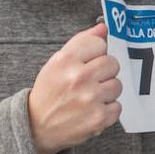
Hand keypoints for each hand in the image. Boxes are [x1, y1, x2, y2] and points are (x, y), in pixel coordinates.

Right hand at [28, 23, 121, 153]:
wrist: (37, 126)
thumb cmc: (50, 91)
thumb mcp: (57, 62)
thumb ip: (81, 42)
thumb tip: (103, 28)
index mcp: (65, 60)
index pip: (99, 44)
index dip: (95, 54)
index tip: (87, 63)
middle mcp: (78, 77)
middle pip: (112, 63)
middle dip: (103, 72)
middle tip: (89, 82)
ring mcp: (90, 98)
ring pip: (117, 85)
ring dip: (107, 91)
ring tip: (90, 96)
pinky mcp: (98, 118)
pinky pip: (117, 106)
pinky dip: (107, 110)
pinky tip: (92, 110)